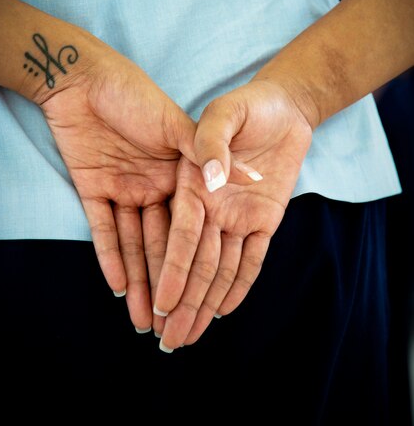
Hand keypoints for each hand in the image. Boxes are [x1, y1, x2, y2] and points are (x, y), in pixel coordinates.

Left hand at [40, 39, 195, 332]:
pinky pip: (103, 230)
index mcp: (179, 174)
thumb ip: (206, 150)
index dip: (198, 262)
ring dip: (141, 280)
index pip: (191, 227)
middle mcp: (154, 188)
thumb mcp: (175, 122)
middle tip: (177, 324)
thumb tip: (244, 178)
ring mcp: (124, 190)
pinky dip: (110, 257)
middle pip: (163, 244)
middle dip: (171, 284)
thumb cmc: (136, 94)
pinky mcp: (93, 189)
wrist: (88, 76)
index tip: (210, 296)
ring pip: (133, 244)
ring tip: (149, 319)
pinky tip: (121, 287)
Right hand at [153, 80, 312, 349]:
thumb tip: (211, 179)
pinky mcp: (263, 219)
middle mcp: (211, 206)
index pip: (181, 236)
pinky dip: (240, 284)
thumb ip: (212, 140)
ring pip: (220, 267)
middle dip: (183, 301)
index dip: (172, 270)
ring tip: (189, 335)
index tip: (161, 303)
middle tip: (169, 339)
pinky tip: (225, 310)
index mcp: (192, 185)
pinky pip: (252, 258)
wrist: (284, 106)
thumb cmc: (248, 105)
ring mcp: (237, 215)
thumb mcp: (225, 113)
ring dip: (206, 302)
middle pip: (196, 262)